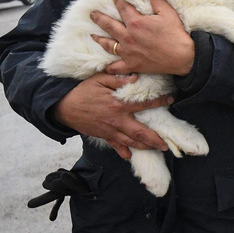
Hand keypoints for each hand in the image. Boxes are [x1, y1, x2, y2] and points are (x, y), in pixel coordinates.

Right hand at [52, 72, 170, 158]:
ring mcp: (109, 130)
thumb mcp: (99, 79)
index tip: (171, 100)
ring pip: (130, 142)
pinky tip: (129, 155)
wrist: (63, 106)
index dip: (158, 102)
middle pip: (139, 132)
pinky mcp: (102, 135)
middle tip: (166, 144)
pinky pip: (114, 145)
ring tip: (156, 149)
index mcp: (118, 105)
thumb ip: (118, 79)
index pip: (143, 104)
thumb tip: (135, 77)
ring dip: (144, 146)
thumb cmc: (82, 91)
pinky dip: (122, 151)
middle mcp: (116, 120)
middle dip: (154, 139)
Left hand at [90, 0, 194, 75]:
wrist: (182, 57)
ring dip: (99, 39)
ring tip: (92, 36)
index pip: (123, 8)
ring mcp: (128, 52)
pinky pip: (116, 67)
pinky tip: (105, 66)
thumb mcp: (168, 13)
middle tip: (92, 14)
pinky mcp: (131, 65)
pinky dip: (109, 67)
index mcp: (136, 23)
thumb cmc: (176, 35)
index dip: (118, 0)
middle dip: (99, 18)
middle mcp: (128, 37)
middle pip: (109, 25)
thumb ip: (157, 0)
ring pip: (108, 45)